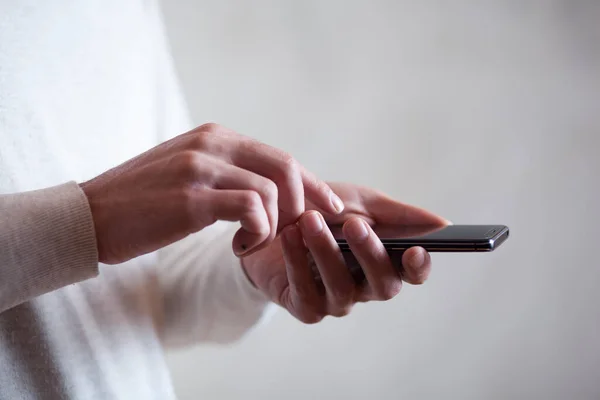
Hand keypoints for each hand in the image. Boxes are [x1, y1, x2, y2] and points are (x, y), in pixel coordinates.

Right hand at [80, 123, 342, 263]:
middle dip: (304, 205)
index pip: (280, 156)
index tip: (332, 208)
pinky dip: (256, 233)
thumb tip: (271, 192)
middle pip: (286, 168)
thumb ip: (227, 172)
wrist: (89, 216)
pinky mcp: (192, 197)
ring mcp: (201, 167)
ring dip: (273, 226)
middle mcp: (211, 143)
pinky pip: (251, 209)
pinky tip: (237, 248)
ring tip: (250, 245)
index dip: (313, 184)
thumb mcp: (188, 173)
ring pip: (272, 191)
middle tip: (294, 235)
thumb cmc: (141, 202)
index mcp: (215, 136)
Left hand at [241, 182, 448, 322]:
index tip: (416, 250)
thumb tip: (442, 224)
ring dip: (327, 252)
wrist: (271, 219)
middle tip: (353, 223)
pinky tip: (291, 235)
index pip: (412, 273)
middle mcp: (364, 286)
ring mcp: (335, 300)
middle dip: (370, 253)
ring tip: (311, 220)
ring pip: (342, 287)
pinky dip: (297, 260)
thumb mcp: (358, 202)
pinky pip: (306, 291)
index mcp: (383, 260)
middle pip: (383, 284)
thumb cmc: (321, 210)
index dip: (418, 267)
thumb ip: (397, 214)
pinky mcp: (305, 306)